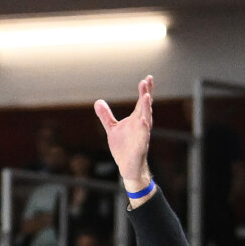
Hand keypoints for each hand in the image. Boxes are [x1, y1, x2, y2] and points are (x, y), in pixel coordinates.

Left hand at [95, 77, 155, 194]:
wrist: (128, 167)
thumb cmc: (124, 147)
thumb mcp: (112, 129)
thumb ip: (106, 116)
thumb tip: (98, 101)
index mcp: (137, 119)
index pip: (142, 102)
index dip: (144, 90)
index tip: (147, 78)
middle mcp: (142, 125)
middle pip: (145, 107)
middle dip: (146, 94)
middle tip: (147, 81)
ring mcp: (142, 136)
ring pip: (147, 120)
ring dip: (147, 108)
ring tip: (146, 96)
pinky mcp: (140, 147)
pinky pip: (143, 137)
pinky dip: (144, 129)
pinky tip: (143, 121)